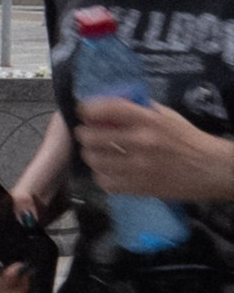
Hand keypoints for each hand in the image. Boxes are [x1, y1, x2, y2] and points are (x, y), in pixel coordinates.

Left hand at [73, 94, 233, 204]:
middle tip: (86, 135)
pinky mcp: (139, 188)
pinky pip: (106, 183)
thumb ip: (139, 109)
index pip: (108, 108)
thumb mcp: (166, 115)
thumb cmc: (187, 139)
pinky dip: (102, 176)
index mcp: (148, 120)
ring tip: (94, 153)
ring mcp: (139, 167)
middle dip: (84, 135)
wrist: (208, 169)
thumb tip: (110, 104)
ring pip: (95, 161)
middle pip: (93, 137)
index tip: (84, 111)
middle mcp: (141, 142)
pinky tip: (107, 171)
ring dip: (90, 156)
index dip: (88, 109)